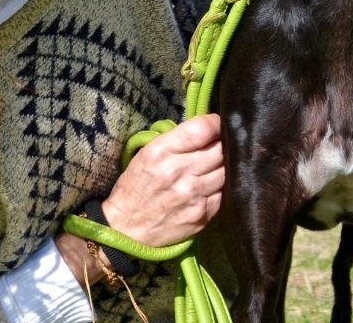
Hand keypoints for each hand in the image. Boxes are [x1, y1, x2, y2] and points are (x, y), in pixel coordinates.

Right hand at [101, 113, 223, 247]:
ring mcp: (192, 194)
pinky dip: (221, 187)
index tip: (217, 125)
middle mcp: (178, 171)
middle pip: (220, 149)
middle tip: (220, 144)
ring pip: (226, 171)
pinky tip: (212, 185)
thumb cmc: (136, 187)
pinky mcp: (202, 214)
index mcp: (161, 151)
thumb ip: (176, 140)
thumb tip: (207, 129)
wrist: (126, 228)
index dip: (216, 124)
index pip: (202, 129)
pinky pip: (224, 193)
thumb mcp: (146, 154)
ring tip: (216, 165)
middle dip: (223, 144)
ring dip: (224, 166)